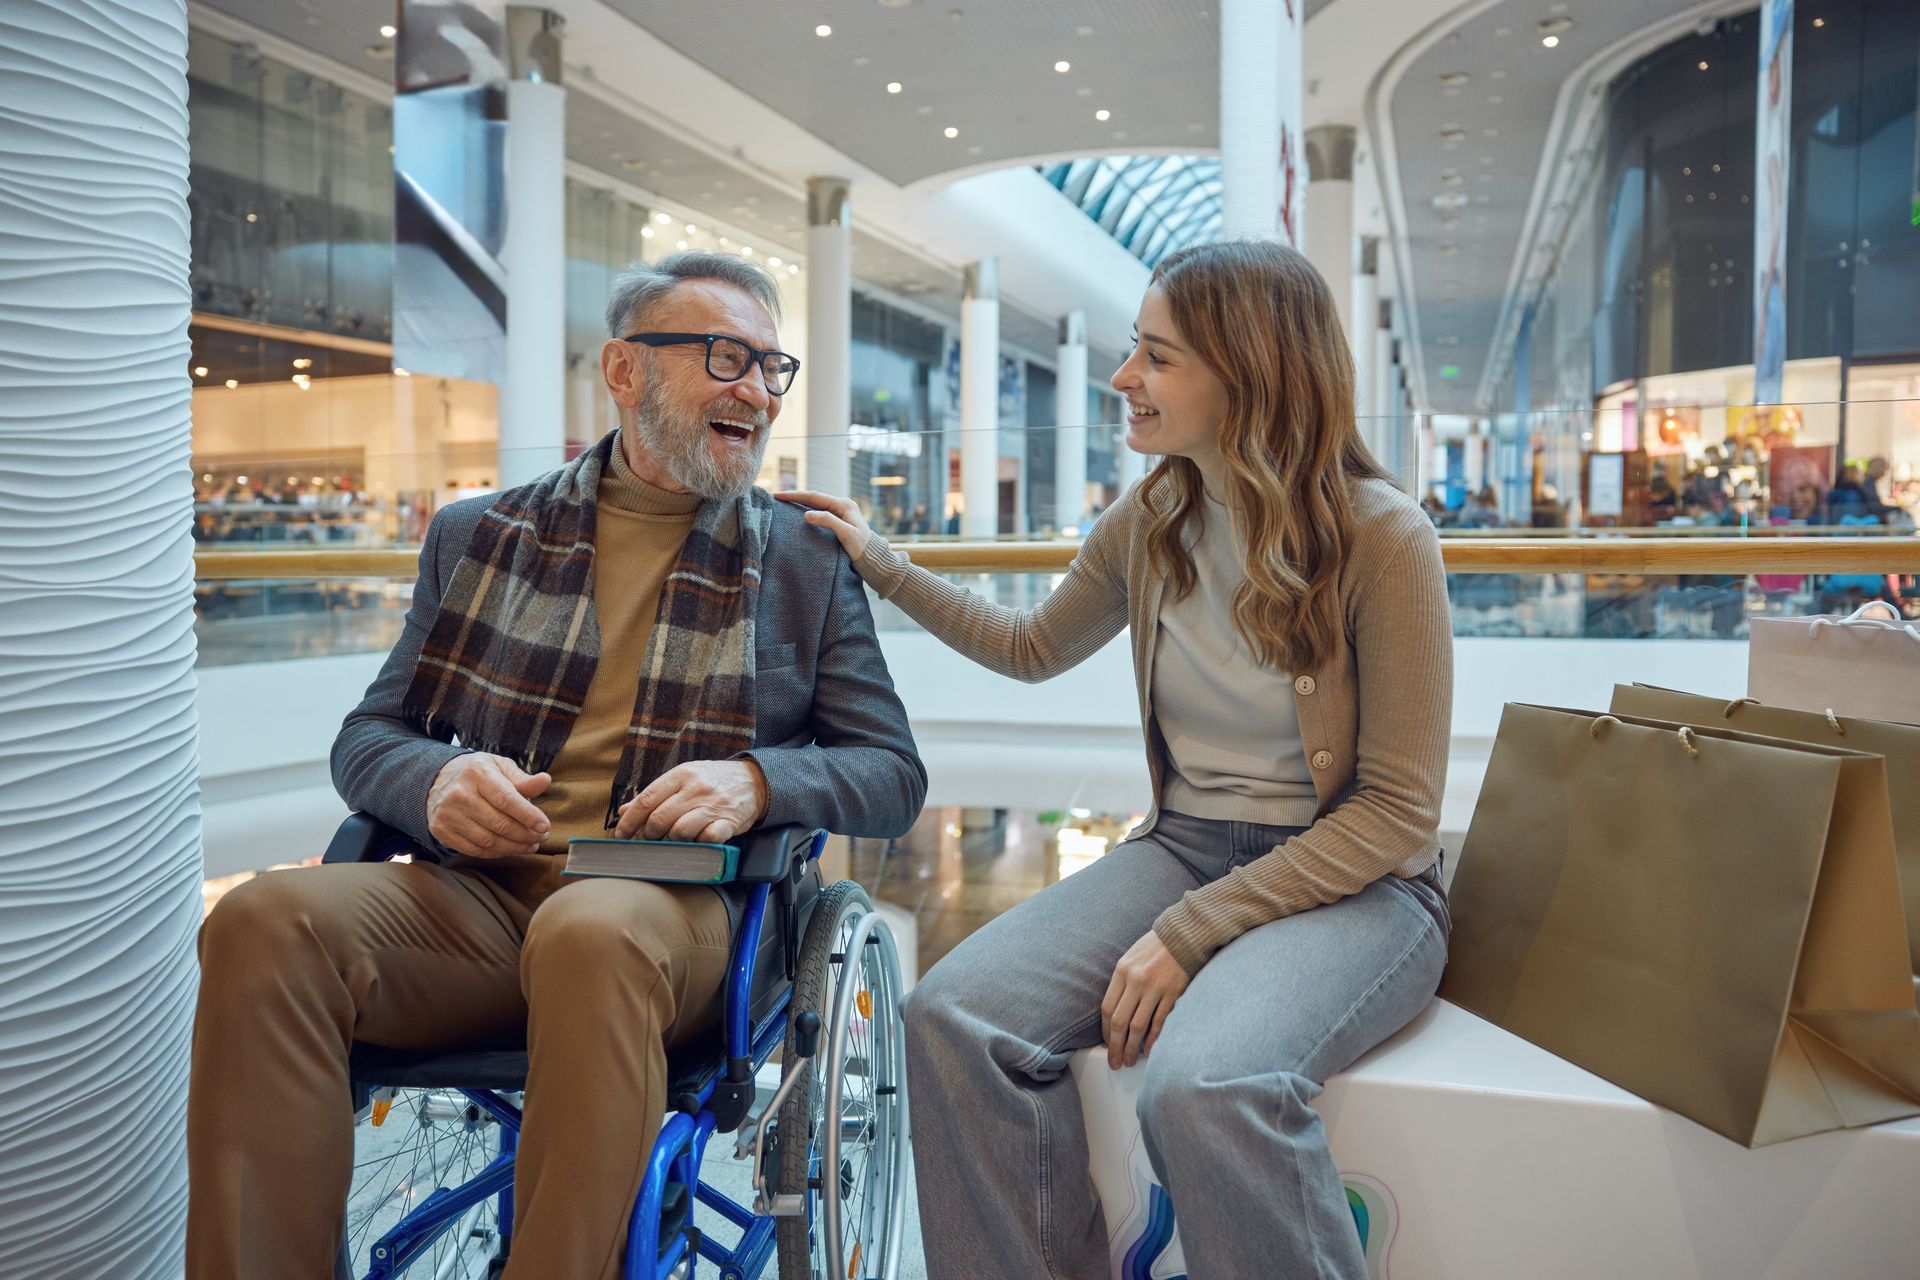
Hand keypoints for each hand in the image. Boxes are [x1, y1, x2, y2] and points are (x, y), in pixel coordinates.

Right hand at [427, 753, 551, 858]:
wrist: (437, 779)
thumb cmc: (478, 773)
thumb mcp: (500, 767)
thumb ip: (523, 779)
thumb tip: (545, 781)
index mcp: (478, 773)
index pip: (506, 799)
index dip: (528, 816)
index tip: (545, 826)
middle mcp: (460, 794)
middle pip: (499, 823)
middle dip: (525, 835)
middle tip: (541, 837)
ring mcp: (448, 814)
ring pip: (488, 841)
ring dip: (514, 847)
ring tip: (530, 845)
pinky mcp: (441, 830)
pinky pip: (474, 850)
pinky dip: (495, 853)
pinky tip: (509, 849)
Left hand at [615, 758, 767, 842]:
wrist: (754, 780)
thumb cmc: (712, 781)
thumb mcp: (683, 778)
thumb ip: (654, 794)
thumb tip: (624, 811)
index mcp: (681, 774)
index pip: (646, 800)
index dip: (630, 821)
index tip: (621, 836)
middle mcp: (696, 788)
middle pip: (660, 819)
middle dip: (650, 835)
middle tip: (652, 838)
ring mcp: (713, 805)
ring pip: (680, 832)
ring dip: (673, 841)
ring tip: (676, 838)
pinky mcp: (729, 822)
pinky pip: (706, 840)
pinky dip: (698, 844)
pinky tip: (698, 840)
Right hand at [775, 489, 872, 560]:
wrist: (872, 557)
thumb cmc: (861, 547)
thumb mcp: (845, 534)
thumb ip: (828, 521)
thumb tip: (806, 514)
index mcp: (843, 504)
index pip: (814, 497)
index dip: (795, 495)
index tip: (778, 495)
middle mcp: (842, 503)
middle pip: (814, 497)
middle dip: (795, 496)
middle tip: (776, 496)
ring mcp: (841, 510)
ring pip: (816, 503)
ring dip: (800, 501)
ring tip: (783, 501)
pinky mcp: (840, 517)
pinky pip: (820, 510)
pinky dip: (807, 508)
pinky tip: (797, 510)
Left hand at [1100, 931, 1190, 1068]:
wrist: (1183, 936)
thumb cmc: (1155, 948)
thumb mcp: (1130, 958)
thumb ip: (1122, 983)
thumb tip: (1113, 1014)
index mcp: (1122, 971)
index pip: (1107, 1008)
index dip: (1105, 1030)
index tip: (1107, 1043)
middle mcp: (1136, 981)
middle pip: (1119, 1021)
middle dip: (1115, 1046)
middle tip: (1115, 1062)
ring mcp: (1155, 988)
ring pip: (1138, 1026)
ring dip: (1132, 1048)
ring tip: (1129, 1061)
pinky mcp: (1173, 993)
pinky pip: (1159, 1022)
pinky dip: (1153, 1039)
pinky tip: (1149, 1050)